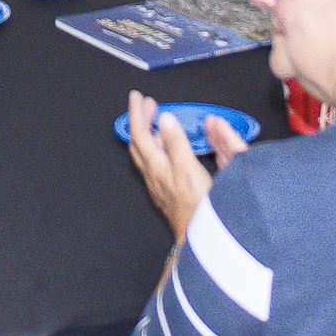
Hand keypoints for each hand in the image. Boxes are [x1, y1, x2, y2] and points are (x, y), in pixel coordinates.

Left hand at [122, 93, 243, 239]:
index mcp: (156, 165)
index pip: (140, 133)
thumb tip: (165, 118)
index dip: (137, 113)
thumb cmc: (197, 206)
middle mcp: (153, 174)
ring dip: (147, 133)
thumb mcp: (189, 170)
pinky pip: (154, 163)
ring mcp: (158, 183)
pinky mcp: (166, 191)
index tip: (138, 96)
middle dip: (140, 120)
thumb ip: (176, 143)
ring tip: (156, 120)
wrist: (198, 239)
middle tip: (147, 104)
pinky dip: (156, 148)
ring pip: (145, 153)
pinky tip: (166, 149)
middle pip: (138, 142)